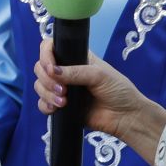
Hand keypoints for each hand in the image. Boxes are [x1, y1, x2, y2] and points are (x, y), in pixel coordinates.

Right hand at [34, 39, 165, 153]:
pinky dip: (45, 106)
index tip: (51, 68)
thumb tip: (52, 71)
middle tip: (62, 90)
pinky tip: (56, 109)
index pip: (51, 48)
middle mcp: (66, 71)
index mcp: (76, 57)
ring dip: (47, 93)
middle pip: (40, 68)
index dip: (46, 55)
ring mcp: (62, 89)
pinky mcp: (61, 107)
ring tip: (63, 102)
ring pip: (39, 86)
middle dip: (46, 79)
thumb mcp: (99, 75)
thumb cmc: (118, 90)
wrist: (125, 117)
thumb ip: (75, 72)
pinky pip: (43, 104)